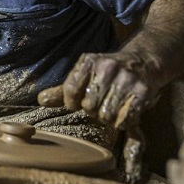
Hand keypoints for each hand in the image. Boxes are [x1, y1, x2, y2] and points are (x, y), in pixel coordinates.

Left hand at [38, 51, 162, 128]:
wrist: (143, 63)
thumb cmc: (107, 74)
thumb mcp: (84, 75)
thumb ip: (63, 90)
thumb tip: (41, 100)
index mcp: (89, 61)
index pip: (70, 90)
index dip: (72, 102)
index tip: (78, 102)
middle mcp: (107, 67)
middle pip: (89, 106)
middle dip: (92, 110)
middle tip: (99, 103)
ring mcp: (126, 79)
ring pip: (106, 115)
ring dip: (107, 117)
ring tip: (111, 107)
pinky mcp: (142, 92)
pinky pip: (125, 120)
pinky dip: (122, 122)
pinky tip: (123, 112)